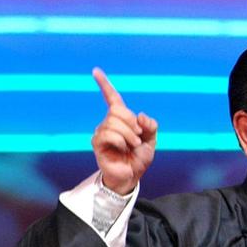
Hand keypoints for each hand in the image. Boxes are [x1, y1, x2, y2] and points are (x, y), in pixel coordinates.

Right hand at [91, 67, 157, 194]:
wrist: (133, 175)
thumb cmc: (139, 157)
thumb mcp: (151, 139)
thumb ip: (150, 125)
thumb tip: (140, 116)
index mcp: (121, 119)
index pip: (112, 98)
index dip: (104, 84)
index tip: (95, 71)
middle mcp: (108, 123)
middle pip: (117, 110)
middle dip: (132, 123)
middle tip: (138, 136)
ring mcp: (102, 133)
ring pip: (114, 122)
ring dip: (129, 135)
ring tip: (132, 145)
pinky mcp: (97, 143)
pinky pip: (109, 134)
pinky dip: (121, 141)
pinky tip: (122, 148)